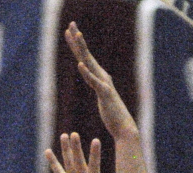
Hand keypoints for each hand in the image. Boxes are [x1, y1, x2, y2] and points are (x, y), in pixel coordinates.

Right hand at [46, 133, 116, 172]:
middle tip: (74, 134)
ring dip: (66, 150)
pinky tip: (47, 151)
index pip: (93, 167)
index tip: (95, 140)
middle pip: (78, 162)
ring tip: (64, 134)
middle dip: (76, 149)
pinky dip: (53, 163)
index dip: (94, 155)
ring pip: (69, 163)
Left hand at [65, 22, 136, 140]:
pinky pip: (94, 82)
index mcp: (99, 77)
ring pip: (90, 64)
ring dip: (83, 50)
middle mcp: (102, 77)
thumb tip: (98, 84)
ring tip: (77, 36)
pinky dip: (87, 73)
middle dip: (78, 39)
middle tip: (70, 24)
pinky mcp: (105, 94)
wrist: (124, 128)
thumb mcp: (103, 99)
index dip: (76, 44)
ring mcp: (104, 84)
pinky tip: (80, 65)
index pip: (84, 58)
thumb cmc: (113, 116)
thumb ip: (100, 88)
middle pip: (86, 55)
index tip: (68, 31)